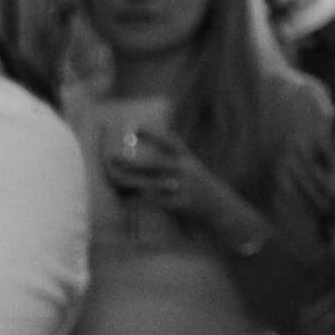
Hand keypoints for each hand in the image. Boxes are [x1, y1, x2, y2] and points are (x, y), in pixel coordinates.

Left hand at [108, 122, 249, 238]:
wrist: (224, 210)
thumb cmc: (201, 188)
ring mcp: (184, 187)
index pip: (169, 142)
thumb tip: (158, 140)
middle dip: (131, 162)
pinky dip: (137, 202)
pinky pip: (154, 203)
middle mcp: (186, 171)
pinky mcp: (181, 204)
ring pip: (150, 184)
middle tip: (109, 158)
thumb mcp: (193, 167)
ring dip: (129, 183)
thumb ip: (175, 157)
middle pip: (154, 164)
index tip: (133, 125)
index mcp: (187, 159)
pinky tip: (123, 202)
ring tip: (112, 179)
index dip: (151, 133)